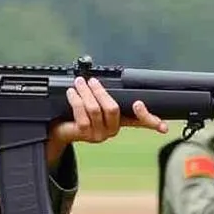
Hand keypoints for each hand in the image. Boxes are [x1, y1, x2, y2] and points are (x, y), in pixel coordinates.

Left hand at [45, 76, 166, 165]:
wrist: (62, 129)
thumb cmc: (81, 112)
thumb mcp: (97, 102)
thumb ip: (105, 94)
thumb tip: (105, 78)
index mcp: (121, 121)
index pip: (141, 122)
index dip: (151, 120)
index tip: (150, 113)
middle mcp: (112, 130)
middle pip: (113, 108)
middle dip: (101, 92)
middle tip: (92, 81)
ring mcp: (99, 134)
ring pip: (95, 109)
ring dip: (86, 93)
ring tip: (79, 83)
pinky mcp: (84, 135)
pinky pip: (81, 115)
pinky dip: (76, 100)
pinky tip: (71, 93)